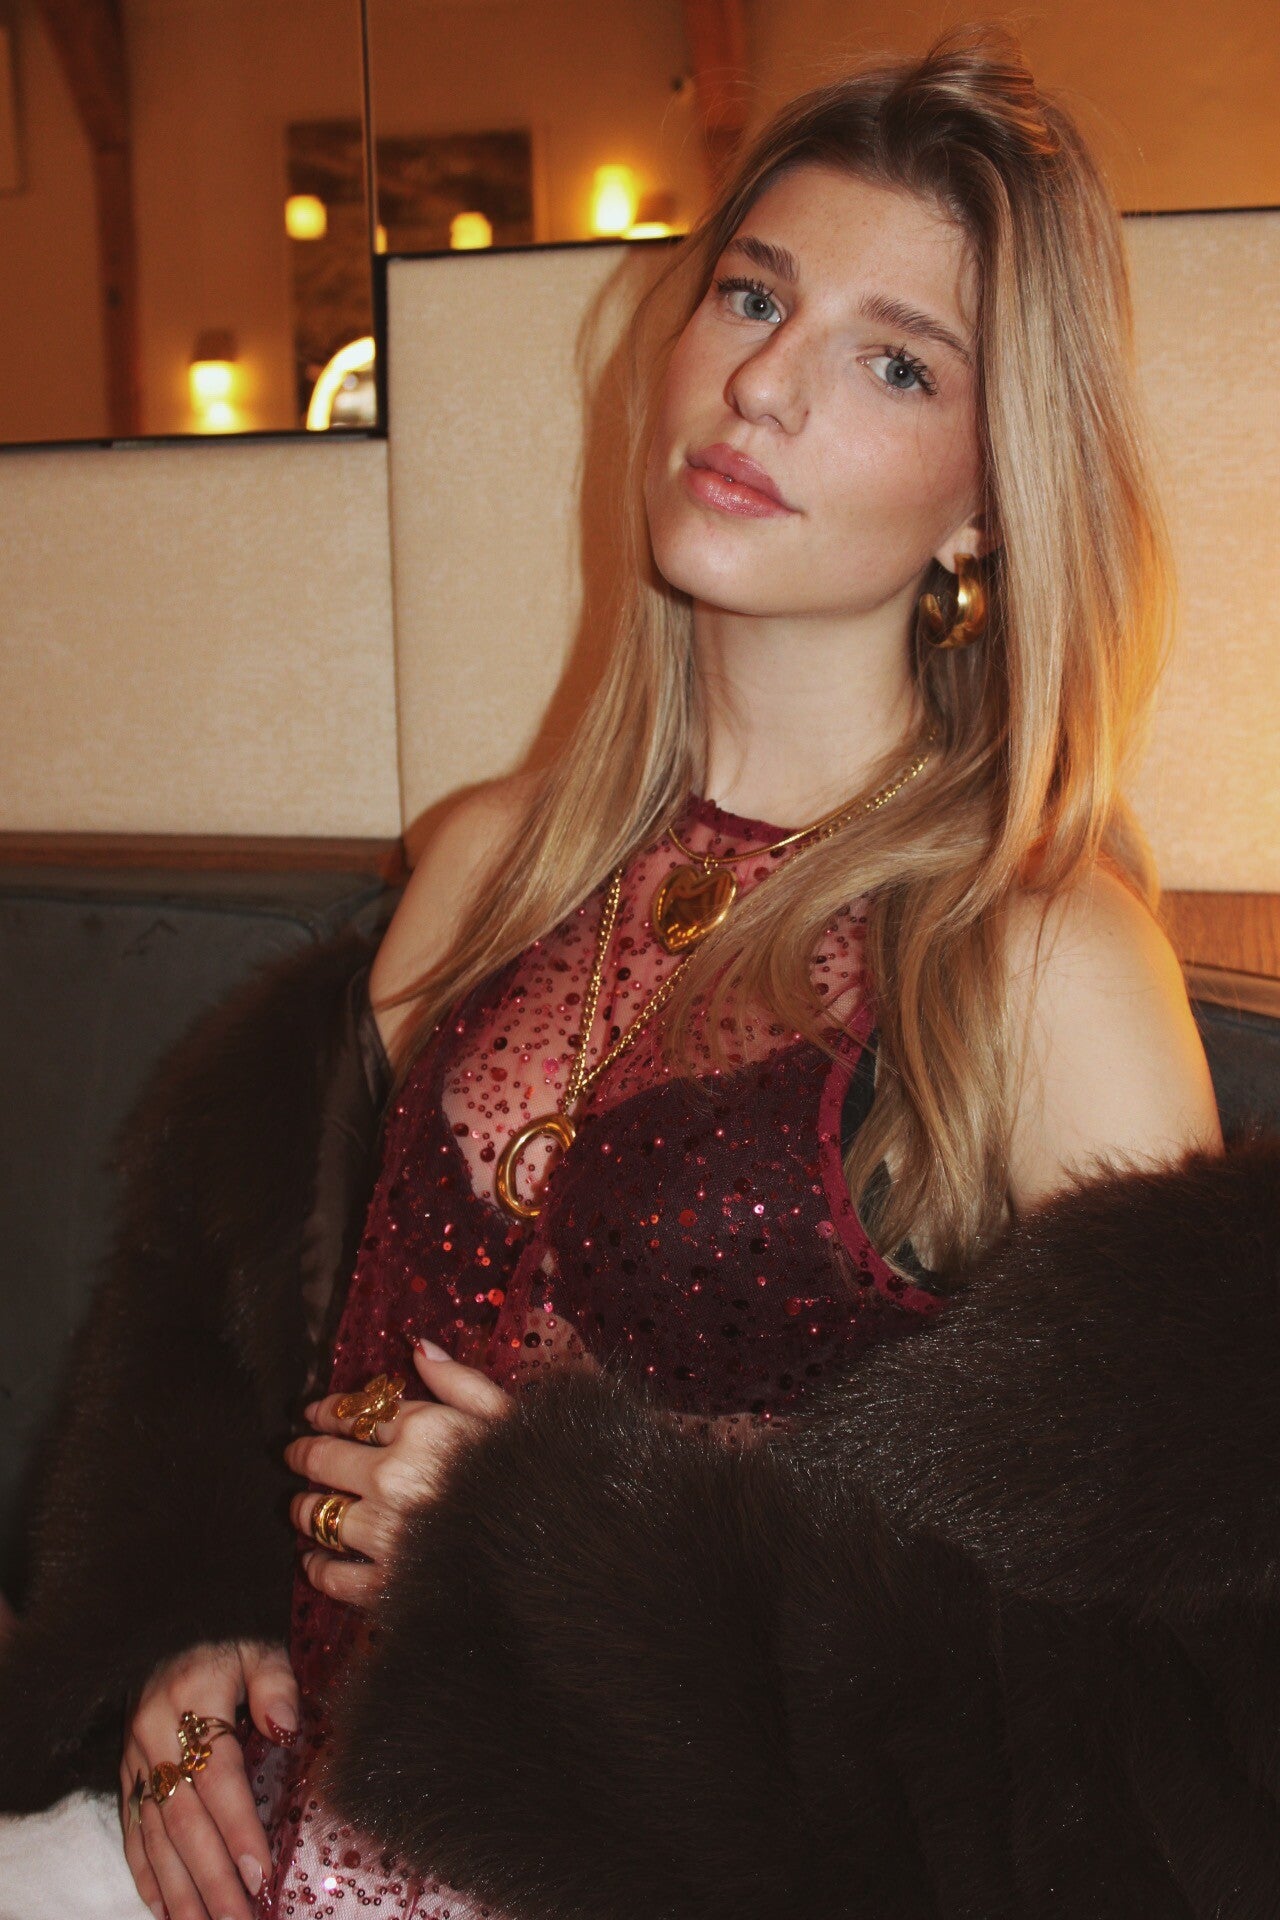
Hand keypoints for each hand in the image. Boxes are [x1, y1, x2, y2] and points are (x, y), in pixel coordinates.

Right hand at [119, 1636, 298, 1919]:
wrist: (175, 1622)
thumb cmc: (229, 1636)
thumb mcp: (259, 1644)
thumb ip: (275, 1682)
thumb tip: (286, 1727)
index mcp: (191, 1698)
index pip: (218, 1777)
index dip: (238, 1829)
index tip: (261, 1875)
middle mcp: (154, 1734)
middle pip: (183, 1819)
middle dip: (211, 1880)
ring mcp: (134, 1757)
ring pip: (154, 1835)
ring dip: (179, 1890)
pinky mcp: (124, 1772)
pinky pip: (130, 1830)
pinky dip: (145, 1874)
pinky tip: (164, 1909)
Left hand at [286, 1339, 513, 1606]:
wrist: (559, 1556)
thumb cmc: (537, 1477)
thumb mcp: (508, 1415)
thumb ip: (459, 1380)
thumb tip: (419, 1348)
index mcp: (423, 1429)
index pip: (354, 1411)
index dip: (326, 1410)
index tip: (313, 1413)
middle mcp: (393, 1476)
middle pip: (323, 1458)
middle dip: (303, 1453)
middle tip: (293, 1453)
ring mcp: (385, 1532)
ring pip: (318, 1515)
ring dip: (304, 1509)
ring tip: (300, 1508)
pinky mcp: (385, 1584)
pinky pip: (332, 1575)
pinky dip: (317, 1568)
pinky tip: (315, 1563)